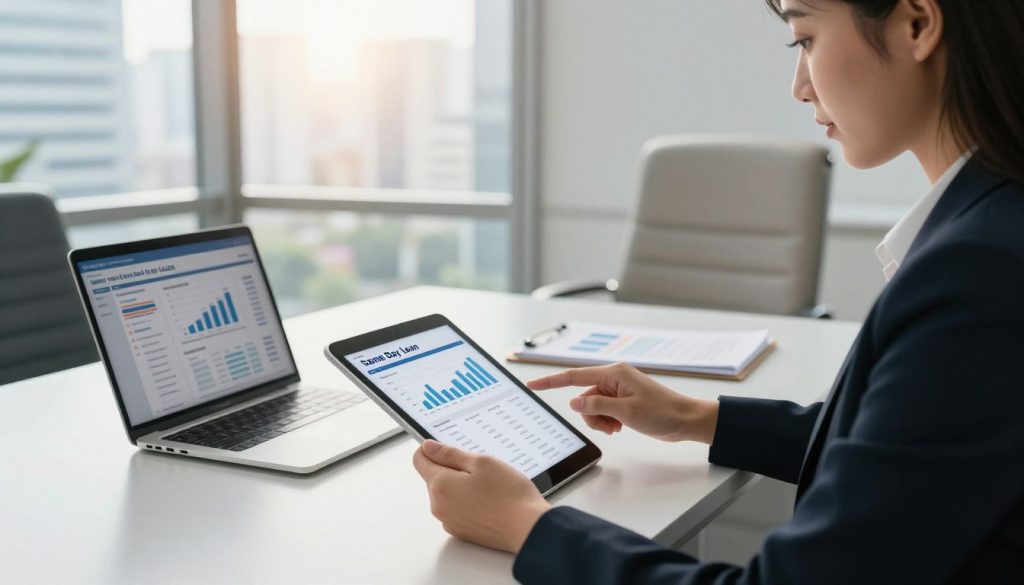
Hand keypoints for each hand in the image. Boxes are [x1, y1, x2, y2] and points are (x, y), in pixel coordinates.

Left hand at [412, 440, 550, 553]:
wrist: (528, 529)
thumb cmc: (509, 494)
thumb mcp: (481, 462)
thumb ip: (450, 454)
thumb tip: (428, 447)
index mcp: (440, 485)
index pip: (419, 460)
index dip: (433, 450)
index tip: (450, 449)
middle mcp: (439, 506)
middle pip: (434, 478)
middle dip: (452, 470)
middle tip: (480, 470)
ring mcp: (449, 521)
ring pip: (447, 494)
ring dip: (461, 487)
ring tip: (488, 487)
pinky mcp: (461, 532)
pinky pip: (457, 510)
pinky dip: (468, 502)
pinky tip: (489, 501)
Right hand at [528, 362, 719, 443]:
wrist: (685, 420)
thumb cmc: (662, 412)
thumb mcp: (626, 411)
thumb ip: (597, 406)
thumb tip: (574, 403)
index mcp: (613, 373)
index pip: (574, 377)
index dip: (551, 381)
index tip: (533, 384)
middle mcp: (614, 378)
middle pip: (584, 397)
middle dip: (590, 415)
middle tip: (609, 427)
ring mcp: (618, 390)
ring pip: (592, 407)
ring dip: (599, 421)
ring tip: (617, 428)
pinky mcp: (623, 401)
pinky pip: (603, 411)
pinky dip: (607, 421)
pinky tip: (620, 427)